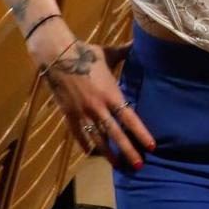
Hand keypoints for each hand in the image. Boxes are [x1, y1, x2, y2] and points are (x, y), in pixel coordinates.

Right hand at [40, 39, 155, 170]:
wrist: (57, 54)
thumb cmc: (85, 52)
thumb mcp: (109, 53)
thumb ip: (126, 51)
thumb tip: (139, 42)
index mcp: (111, 94)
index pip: (129, 118)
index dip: (141, 133)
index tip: (151, 146)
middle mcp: (98, 107)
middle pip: (116, 134)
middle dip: (128, 151)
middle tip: (139, 166)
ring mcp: (82, 112)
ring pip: (97, 138)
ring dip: (108, 153)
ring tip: (117, 165)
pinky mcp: (68, 113)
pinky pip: (77, 133)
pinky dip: (84, 143)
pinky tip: (89, 152)